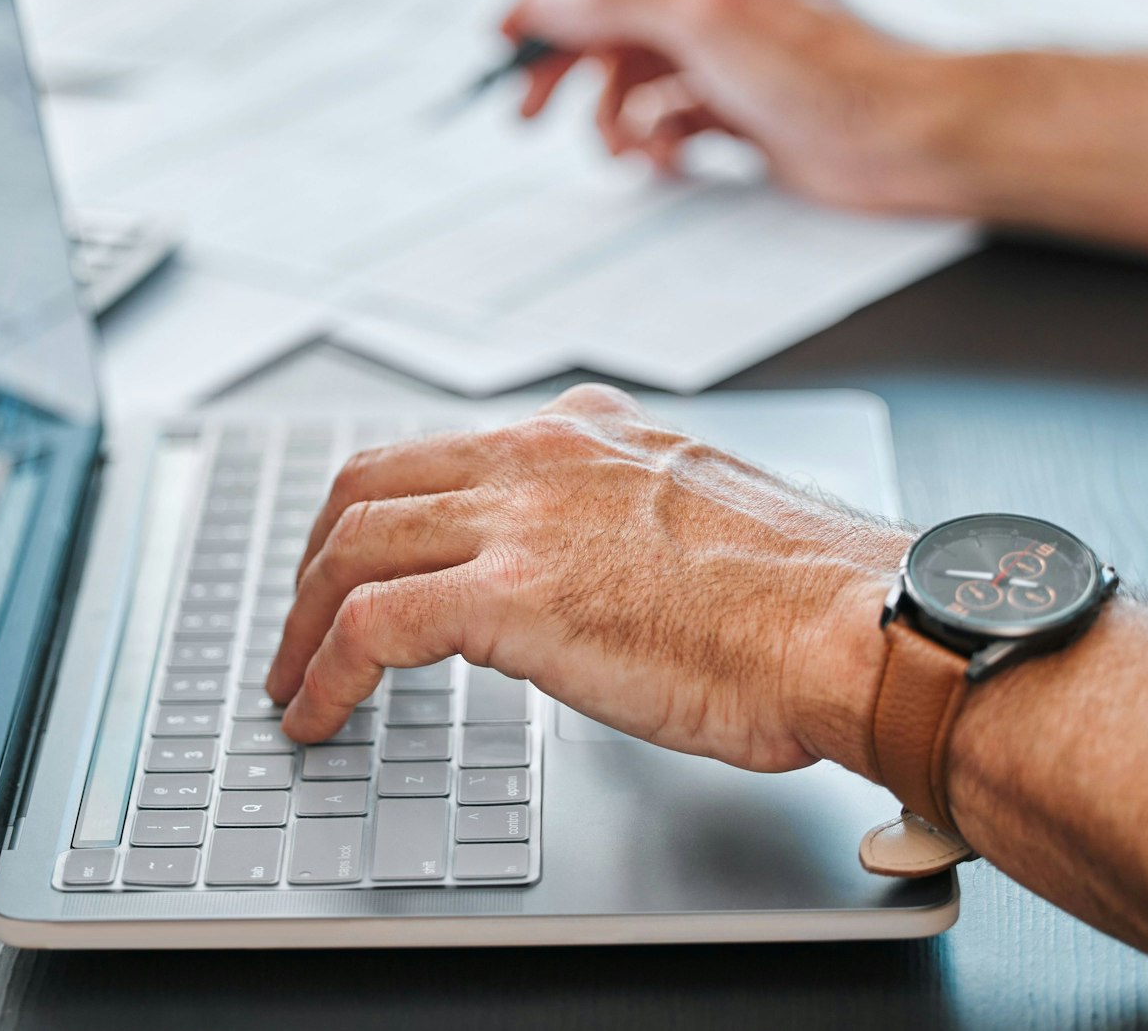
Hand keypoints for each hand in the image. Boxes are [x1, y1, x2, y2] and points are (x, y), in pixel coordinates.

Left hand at [269, 384, 909, 774]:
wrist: (857, 625)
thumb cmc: (812, 598)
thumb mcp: (706, 516)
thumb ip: (634, 521)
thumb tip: (605, 574)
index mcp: (590, 431)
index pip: (448, 450)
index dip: (386, 512)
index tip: (367, 561)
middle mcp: (542, 453)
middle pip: (371, 482)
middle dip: (317, 556)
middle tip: (300, 618)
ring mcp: (521, 515)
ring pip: (352, 545)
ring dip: (301, 620)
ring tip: (290, 680)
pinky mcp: (510, 591)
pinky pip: (368, 626)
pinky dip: (322, 673)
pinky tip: (315, 716)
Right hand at [500, 0, 964, 213]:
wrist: (897, 138)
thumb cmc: (826, 67)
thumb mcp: (701, 14)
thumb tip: (546, 2)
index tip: (507, 39)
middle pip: (606, 21)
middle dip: (567, 68)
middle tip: (531, 110)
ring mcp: (722, 53)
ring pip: (632, 79)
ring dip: (615, 117)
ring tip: (623, 145)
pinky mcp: (736, 107)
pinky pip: (666, 121)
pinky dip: (656, 142)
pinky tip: (668, 156)